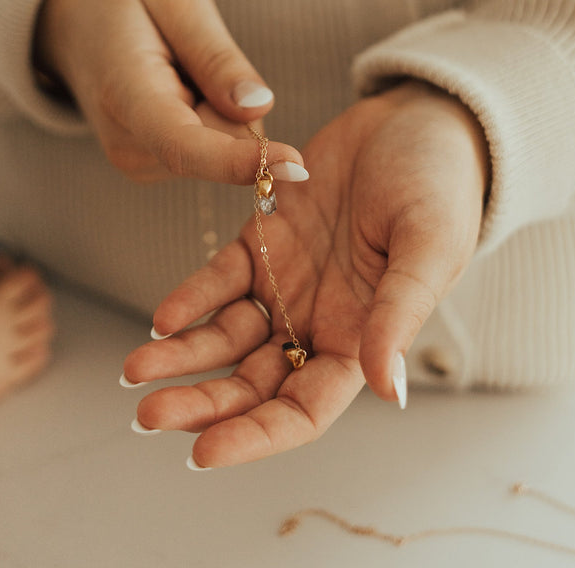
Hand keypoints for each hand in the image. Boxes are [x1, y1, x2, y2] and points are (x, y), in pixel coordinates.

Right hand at [33, 0, 305, 183]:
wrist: (75, 17)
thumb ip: (217, 56)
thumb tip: (260, 108)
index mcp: (126, 96)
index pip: (186, 145)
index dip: (241, 160)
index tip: (296, 166)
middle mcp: (127, 144)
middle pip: (221, 146)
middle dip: (235, 107)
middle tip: (195, 55)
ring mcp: (138, 161)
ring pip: (224, 148)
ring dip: (220, 108)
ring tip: (178, 68)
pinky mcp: (153, 166)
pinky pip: (215, 148)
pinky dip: (211, 116)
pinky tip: (179, 86)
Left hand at [122, 81, 489, 465]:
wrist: (418, 121)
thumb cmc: (441, 187)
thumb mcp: (429, 247)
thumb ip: (399, 314)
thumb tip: (388, 391)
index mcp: (360, 338)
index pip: (302, 409)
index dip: (255, 436)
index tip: (203, 454)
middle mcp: (317, 322)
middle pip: (252, 383)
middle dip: (202, 404)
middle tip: (148, 414)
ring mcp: (286, 281)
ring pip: (226, 337)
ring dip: (183, 356)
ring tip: (134, 371)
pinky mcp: (264, 237)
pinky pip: (219, 278)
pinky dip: (190, 298)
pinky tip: (162, 317)